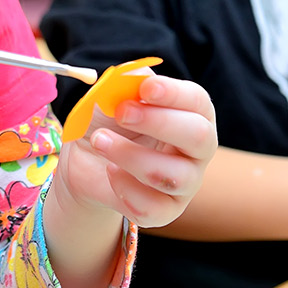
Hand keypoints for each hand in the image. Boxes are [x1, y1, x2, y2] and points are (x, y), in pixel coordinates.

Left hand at [53, 71, 217, 228]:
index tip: (146, 88)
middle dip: (158, 122)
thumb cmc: (110, 121)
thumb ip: (126, 82)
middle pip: (199, 137)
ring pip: (173, 175)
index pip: (198, 101)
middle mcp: (198, 149)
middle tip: (121, 112)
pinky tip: (110, 172)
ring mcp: (186, 183)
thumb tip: (134, 76)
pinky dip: (125, 188)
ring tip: (100, 140)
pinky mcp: (166, 211)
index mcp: (192, 113)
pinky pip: (152, 207)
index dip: (174, 93)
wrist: (88, 160)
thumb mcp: (113, 95)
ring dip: (130, 155)